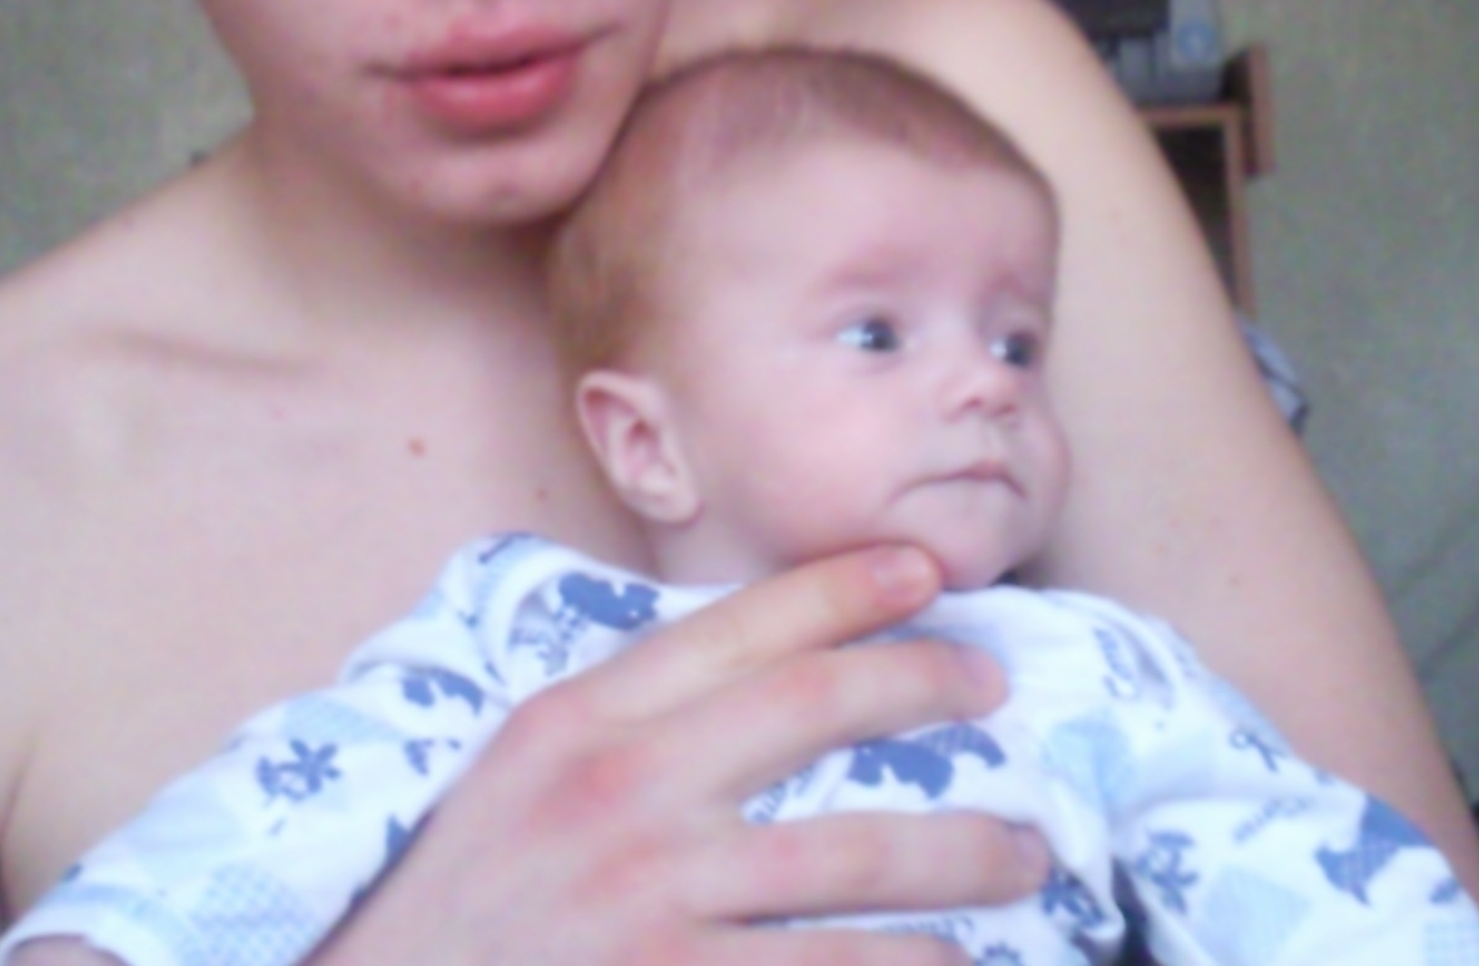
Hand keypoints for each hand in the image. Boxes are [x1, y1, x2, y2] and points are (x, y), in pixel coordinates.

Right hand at [320, 545, 1048, 965]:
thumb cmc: (455, 908)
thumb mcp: (514, 781)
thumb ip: (619, 725)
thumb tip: (751, 677)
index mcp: (574, 722)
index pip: (731, 626)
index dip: (841, 588)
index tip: (922, 570)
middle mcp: (619, 795)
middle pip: (808, 708)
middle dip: (922, 685)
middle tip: (994, 687)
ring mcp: (651, 900)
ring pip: (849, 857)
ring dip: (960, 852)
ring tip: (1023, 854)